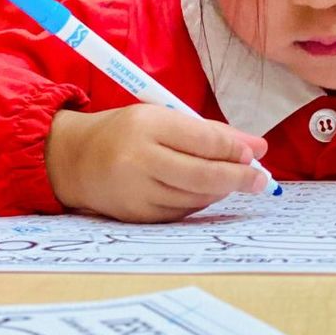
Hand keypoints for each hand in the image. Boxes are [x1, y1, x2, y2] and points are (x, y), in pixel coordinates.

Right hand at [46, 105, 268, 222]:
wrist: (74, 160)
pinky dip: (199, 201)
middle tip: (260, 180)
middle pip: (203, 175)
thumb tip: (258, 148)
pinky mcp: (136, 216)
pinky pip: (182, 212)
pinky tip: (201, 190)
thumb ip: (212, 133)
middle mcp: (139, 160)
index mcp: (148, 125)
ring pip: (196, 197)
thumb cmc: (129, 133)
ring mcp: (136, 192)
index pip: (203, 140)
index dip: (234, 150)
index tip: (254, 154)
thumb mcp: (165, 118)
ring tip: (229, 179)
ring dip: (220, 190)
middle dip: (239, 178)